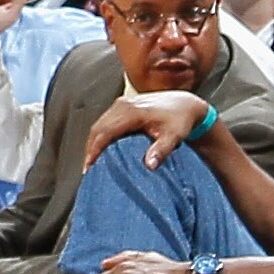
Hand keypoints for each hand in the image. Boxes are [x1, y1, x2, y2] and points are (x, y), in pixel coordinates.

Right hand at [82, 91, 215, 172]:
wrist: (185, 104)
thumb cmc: (180, 121)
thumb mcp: (174, 137)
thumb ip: (161, 150)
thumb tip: (149, 166)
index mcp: (132, 111)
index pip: (105, 131)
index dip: (94, 150)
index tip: (89, 167)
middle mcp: (123, 105)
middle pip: (98, 128)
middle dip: (90, 149)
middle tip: (87, 169)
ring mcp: (122, 104)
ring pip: (100, 124)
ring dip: (93, 143)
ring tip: (91, 162)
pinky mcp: (123, 106)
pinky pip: (105, 121)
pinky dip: (100, 136)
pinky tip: (101, 149)